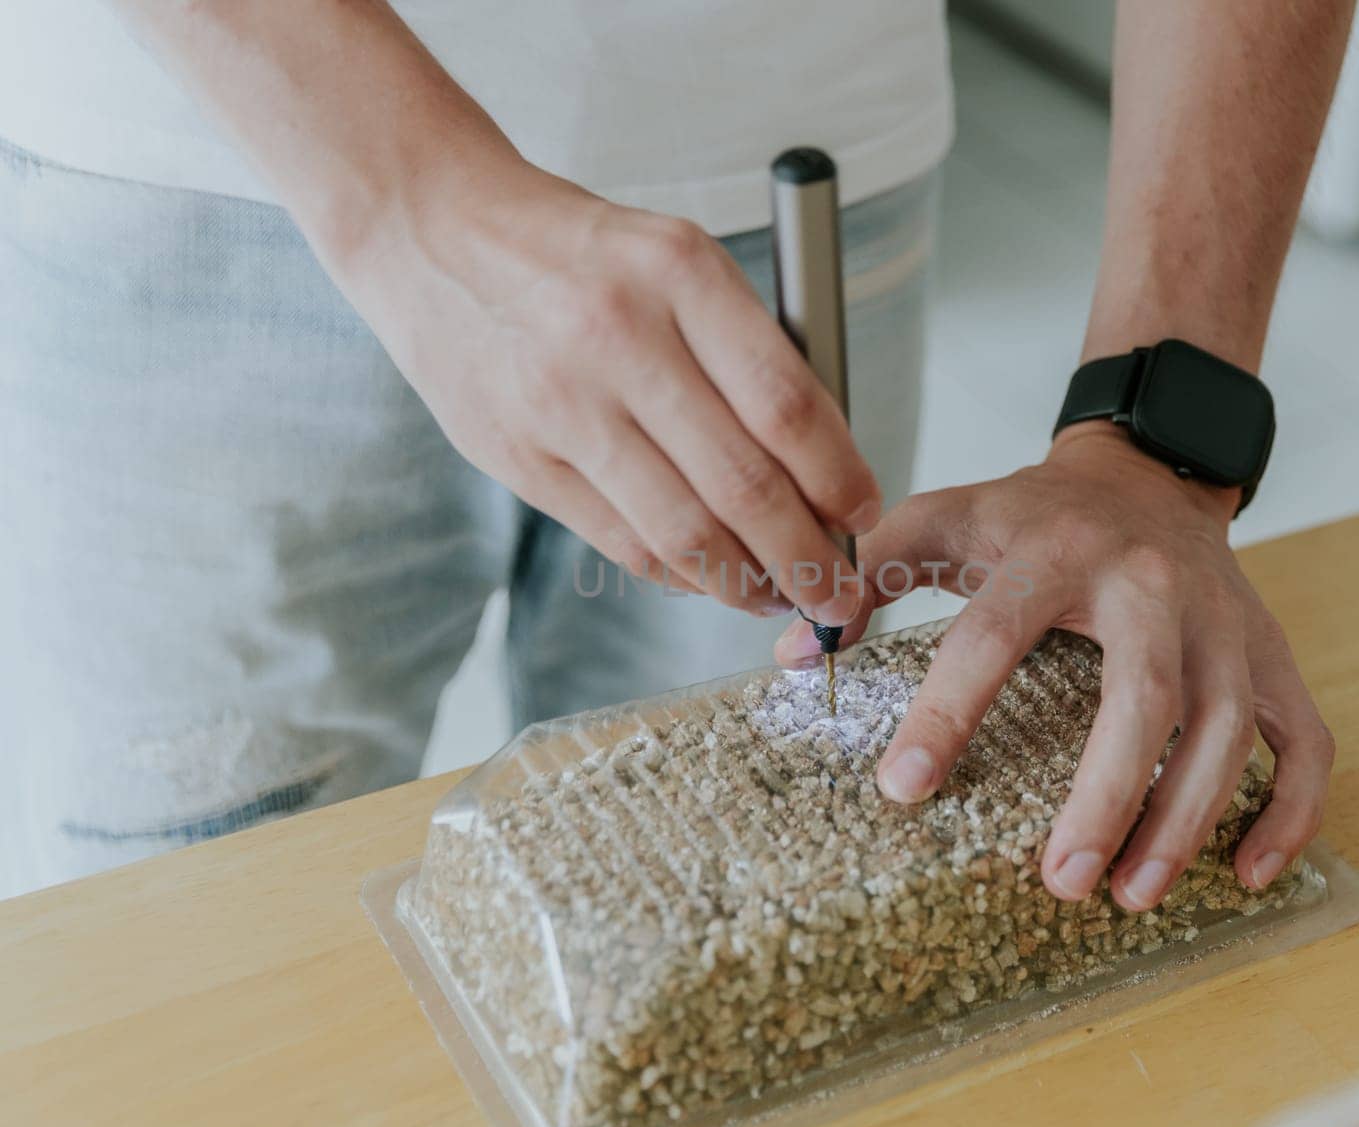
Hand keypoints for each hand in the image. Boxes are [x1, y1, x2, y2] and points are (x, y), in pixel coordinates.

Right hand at [333, 160, 876, 623]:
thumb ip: (745, 350)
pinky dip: (680, 574)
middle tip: (840, 595)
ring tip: (782, 598)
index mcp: (680, 273)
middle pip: (744, 484)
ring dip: (747, 584)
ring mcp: (561, 403)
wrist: (432, 233)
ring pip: (684, 532)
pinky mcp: (519, 457)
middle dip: (808, 558)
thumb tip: (821, 469)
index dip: (839, 477)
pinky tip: (711, 578)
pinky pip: (623, 543)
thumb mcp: (677, 259)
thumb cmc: (582, 254)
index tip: (864, 516)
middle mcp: (620, 337)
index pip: (787, 403)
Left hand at [774, 422, 1334, 909]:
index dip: (947, 711)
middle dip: (1104, 795)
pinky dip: (1289, 810)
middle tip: (1057, 882)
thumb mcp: (945, 520)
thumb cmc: (1033, 515)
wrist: (1146, 472)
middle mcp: (1149, 585)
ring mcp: (1224, 621)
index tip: (904, 789)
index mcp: (1054, 551)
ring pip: (1225, 727)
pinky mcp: (1270, 653)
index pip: (994, 634)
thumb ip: (869, 573)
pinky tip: (1249, 872)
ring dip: (1185, 819)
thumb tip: (797, 651)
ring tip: (1131, 894)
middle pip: (1143, 695)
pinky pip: (1302, 737)